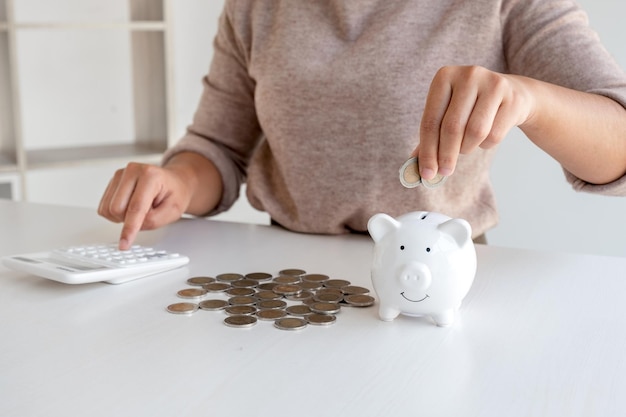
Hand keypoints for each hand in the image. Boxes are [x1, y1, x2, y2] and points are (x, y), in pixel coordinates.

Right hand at [98, 162, 193, 249]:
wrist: (174, 182)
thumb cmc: (175, 193)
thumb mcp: (173, 211)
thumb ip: (153, 221)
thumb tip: (132, 227)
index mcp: (150, 175)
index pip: (135, 207)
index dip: (129, 229)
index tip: (124, 243)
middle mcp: (132, 171)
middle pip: (117, 209)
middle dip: (129, 220)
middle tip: (147, 213)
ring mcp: (120, 175)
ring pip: (108, 209)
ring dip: (123, 217)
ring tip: (140, 209)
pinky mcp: (112, 182)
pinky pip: (105, 207)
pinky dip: (117, 213)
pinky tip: (130, 207)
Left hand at [415, 65, 533, 179]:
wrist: (513, 93)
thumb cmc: (470, 106)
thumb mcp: (447, 113)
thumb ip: (430, 136)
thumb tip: (415, 166)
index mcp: (444, 76)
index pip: (430, 121)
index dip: (427, 151)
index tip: (427, 174)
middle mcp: (468, 75)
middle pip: (452, 127)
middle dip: (446, 155)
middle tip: (444, 172)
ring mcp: (493, 84)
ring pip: (475, 132)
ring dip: (467, 148)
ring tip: (466, 147)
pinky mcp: (513, 98)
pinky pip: (494, 135)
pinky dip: (485, 145)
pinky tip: (485, 137)